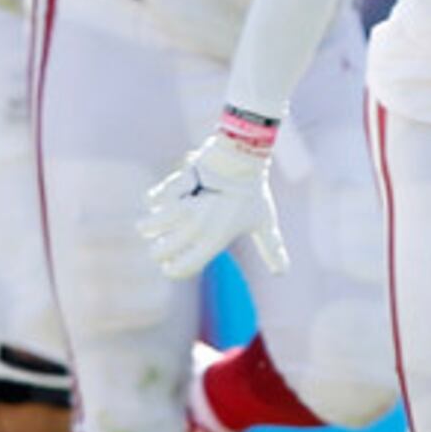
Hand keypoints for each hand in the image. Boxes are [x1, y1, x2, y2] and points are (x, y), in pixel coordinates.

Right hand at [139, 114, 285, 277]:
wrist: (242, 158)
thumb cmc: (253, 192)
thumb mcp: (264, 222)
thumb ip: (271, 249)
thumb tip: (282, 273)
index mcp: (214, 241)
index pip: (182, 268)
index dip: (172, 269)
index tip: (172, 263)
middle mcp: (196, 229)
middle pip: (158, 252)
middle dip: (158, 250)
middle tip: (164, 242)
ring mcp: (183, 208)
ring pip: (147, 227)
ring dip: (150, 225)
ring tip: (158, 220)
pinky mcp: (174, 187)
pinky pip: (152, 199)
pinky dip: (156, 198)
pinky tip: (166, 197)